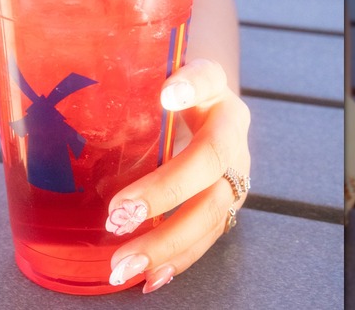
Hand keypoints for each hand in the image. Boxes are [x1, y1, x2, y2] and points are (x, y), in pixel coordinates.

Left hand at [104, 59, 251, 292]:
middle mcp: (232, 133)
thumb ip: (139, 76)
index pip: (207, 80)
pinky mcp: (227, 205)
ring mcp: (236, 173)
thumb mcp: (159, 76)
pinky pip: (207, 236)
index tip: (167, 95)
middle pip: (209, 164)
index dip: (190, 88)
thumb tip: (121, 85)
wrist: (206, 109)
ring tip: (124, 263)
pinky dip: (178, 260)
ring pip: (211, 211)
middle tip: (118, 216)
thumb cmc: (169, 93)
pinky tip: (149, 278)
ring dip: (167, 242)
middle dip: (164, 193)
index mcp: (214, 91)